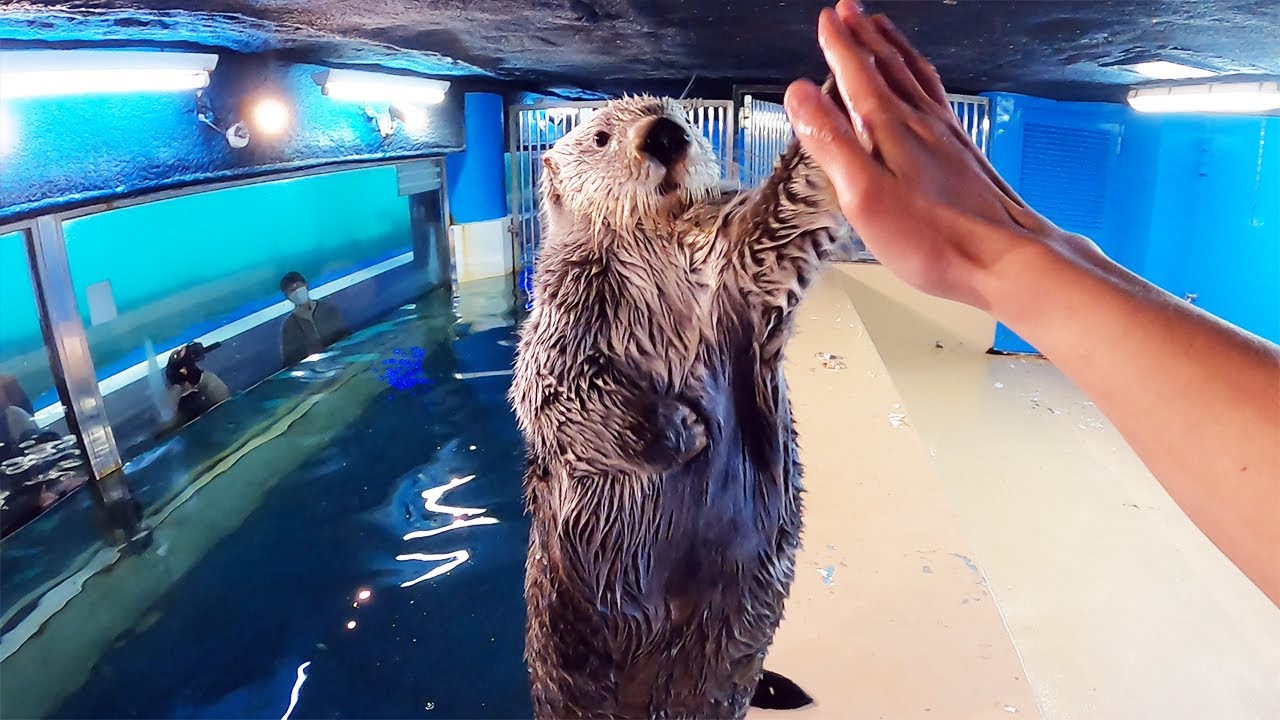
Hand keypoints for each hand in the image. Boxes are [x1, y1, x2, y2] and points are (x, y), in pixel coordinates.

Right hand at [785, 1, 1097, 311]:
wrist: (1005, 258)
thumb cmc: (935, 238)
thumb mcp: (863, 195)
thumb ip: (830, 142)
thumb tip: (799, 94)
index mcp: (893, 128)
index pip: (858, 74)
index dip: (839, 45)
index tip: (826, 20)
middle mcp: (923, 122)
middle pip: (889, 66)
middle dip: (865, 35)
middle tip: (849, 10)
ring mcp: (947, 135)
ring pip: (917, 76)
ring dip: (895, 48)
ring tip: (883, 29)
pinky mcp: (964, 153)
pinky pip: (938, 96)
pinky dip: (923, 75)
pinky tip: (925, 84)